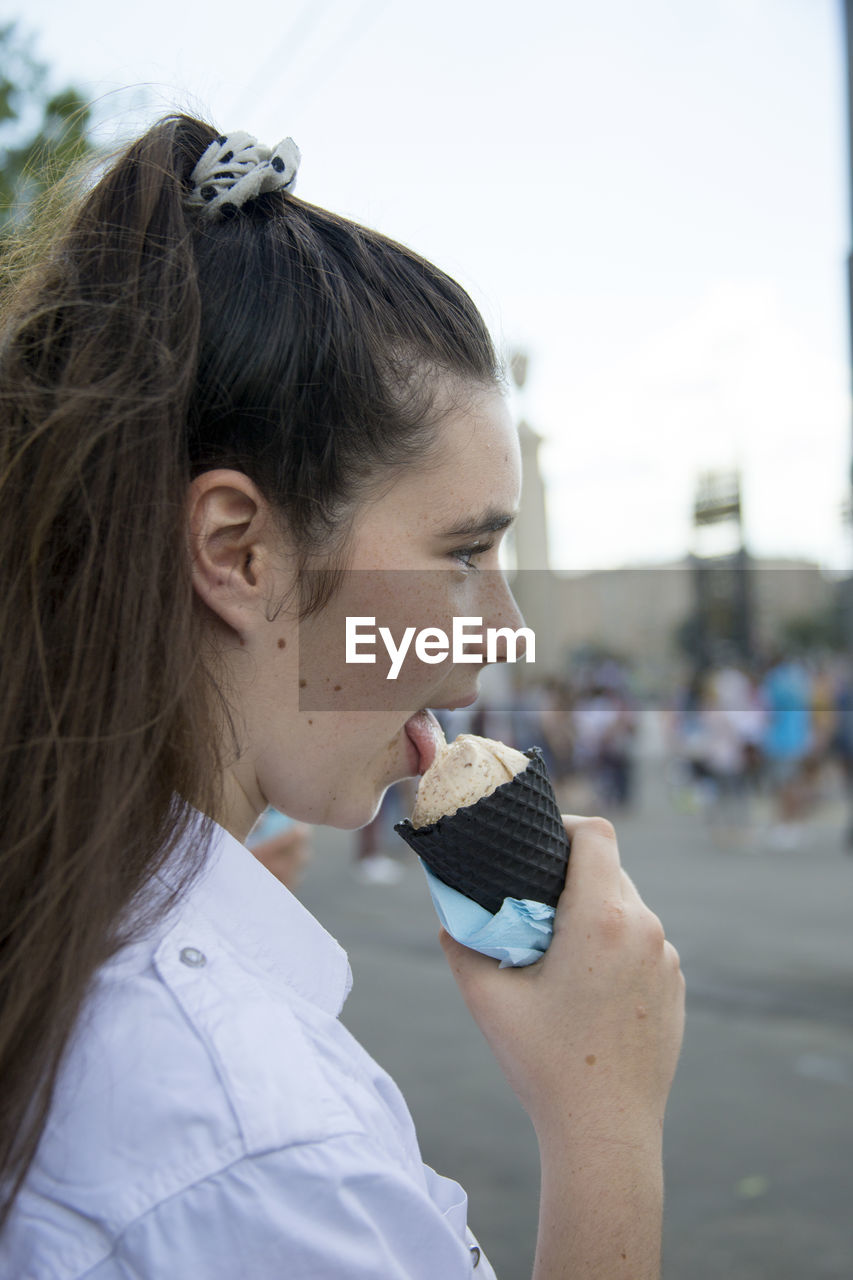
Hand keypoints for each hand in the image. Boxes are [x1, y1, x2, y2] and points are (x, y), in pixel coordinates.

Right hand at [440, 816, 684, 1142]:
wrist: (605, 1133)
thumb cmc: (545, 1064)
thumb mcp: (487, 999)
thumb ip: (461, 944)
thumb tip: (448, 913)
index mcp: (602, 918)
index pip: (596, 834)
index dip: (565, 827)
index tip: (538, 846)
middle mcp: (644, 928)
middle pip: (610, 869)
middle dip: (572, 878)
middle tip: (534, 906)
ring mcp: (667, 959)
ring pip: (628, 909)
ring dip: (595, 915)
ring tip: (559, 954)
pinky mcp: (676, 987)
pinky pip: (643, 945)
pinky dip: (616, 949)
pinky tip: (588, 989)